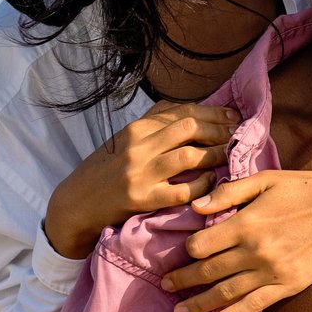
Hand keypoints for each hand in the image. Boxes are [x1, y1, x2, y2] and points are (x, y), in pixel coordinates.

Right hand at [42, 102, 236, 259]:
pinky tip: (211, 181)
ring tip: (228, 154)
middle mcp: (138, 147)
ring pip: (188, 157)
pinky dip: (201, 185)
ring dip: (214, 154)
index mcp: (135, 129)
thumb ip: (152, 122)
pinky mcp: (142, 200)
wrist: (75, 204)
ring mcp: (140, 173)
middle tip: (236, 134)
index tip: (232, 116)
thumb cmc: (104, 170)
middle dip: (218, 129)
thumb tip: (187, 107)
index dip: (212, 113)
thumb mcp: (123, 140)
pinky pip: (182, 191)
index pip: (181, 112)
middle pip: (188, 128)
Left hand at [166, 167, 311, 311]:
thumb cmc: (306, 188)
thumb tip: (195, 207)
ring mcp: (272, 272)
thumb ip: (228, 193)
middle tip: (166, 286)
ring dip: (199, 304)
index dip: (187, 249)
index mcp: (245, 224)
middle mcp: (254, 251)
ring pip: (225, 292)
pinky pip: (253, 305)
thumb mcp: (265, 180)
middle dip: (183, 280)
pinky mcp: (288, 285)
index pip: (201, 244)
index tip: (183, 252)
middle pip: (208, 271)